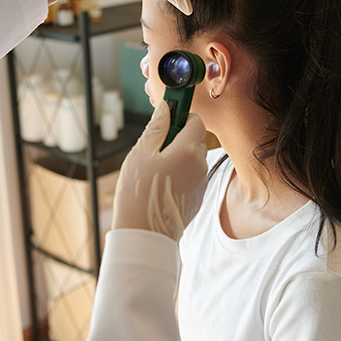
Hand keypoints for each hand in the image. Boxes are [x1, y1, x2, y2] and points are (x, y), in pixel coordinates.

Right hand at [112, 101, 207, 240]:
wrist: (145, 233)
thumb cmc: (138, 193)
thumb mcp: (141, 153)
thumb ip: (156, 127)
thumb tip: (166, 107)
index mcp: (187, 150)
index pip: (195, 120)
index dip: (181, 117)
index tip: (168, 120)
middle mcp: (200, 165)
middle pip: (195, 139)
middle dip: (177, 138)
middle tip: (154, 150)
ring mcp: (202, 182)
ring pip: (193, 158)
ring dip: (179, 157)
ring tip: (156, 171)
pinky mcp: (199, 196)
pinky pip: (193, 175)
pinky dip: (181, 173)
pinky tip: (162, 184)